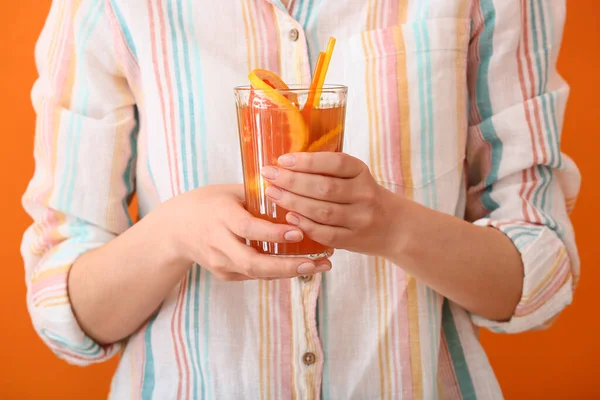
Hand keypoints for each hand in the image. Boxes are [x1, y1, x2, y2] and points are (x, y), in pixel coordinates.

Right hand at [158, 184, 331, 280]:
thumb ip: (259, 193)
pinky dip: (279, 271)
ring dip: (289, 272)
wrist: (175, 229)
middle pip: (253, 262)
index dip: (273, 234)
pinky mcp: (224, 274)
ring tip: (320, 265)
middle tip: (315, 262)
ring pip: (257, 273)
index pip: (248, 228)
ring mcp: (220, 262)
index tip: (299, 232)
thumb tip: (296, 187)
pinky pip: (255, 274)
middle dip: (286, 266)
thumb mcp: (229, 192)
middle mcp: (218, 243)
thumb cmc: (208, 203)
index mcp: (221, 216)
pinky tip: (302, 266)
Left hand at [261, 153, 399, 256]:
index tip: (282, 159)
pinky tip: (289, 218)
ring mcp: (360, 219)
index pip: (335, 163)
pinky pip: (326, 234)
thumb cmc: (363, 196)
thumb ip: (328, 170)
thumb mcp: (355, 177)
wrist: (394, 227)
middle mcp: (364, 194)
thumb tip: (285, 162)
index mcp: (361, 172)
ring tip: (273, 194)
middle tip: (269, 175)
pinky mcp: (353, 240)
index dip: (307, 161)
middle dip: (292, 181)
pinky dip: (305, 225)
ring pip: (323, 211)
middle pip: (324, 187)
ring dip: (293, 202)